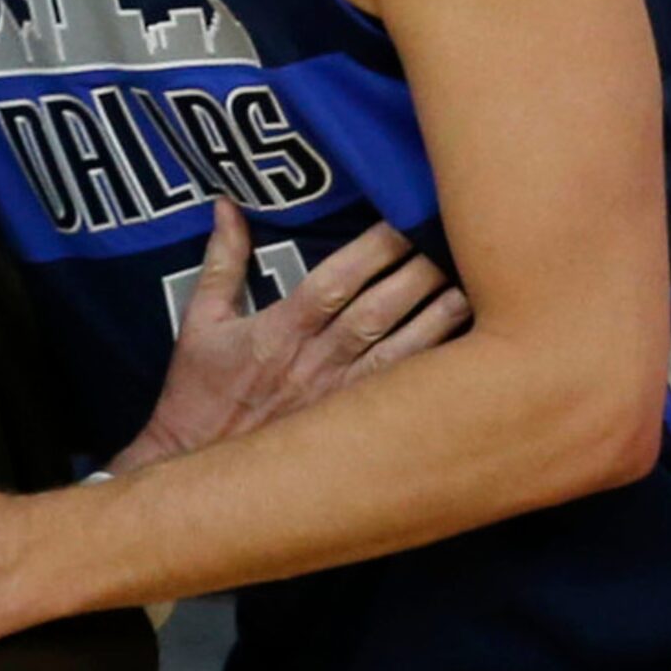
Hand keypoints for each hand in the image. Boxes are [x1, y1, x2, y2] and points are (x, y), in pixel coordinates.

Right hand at [114, 200, 467, 469]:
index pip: (333, 283)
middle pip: (376, 312)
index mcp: (279, 332)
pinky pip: (402, 393)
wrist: (194, 464)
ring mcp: (339, 398)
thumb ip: (222, 261)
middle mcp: (314, 363)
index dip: (371, 251)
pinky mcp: (354, 426)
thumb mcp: (200, 321)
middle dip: (416, 273)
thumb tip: (226, 205)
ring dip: (437, 318)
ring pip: (400, 352)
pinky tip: (470, 348)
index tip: (402, 215)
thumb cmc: (198, 393)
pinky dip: (434, 369)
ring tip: (475, 285)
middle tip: (452, 237)